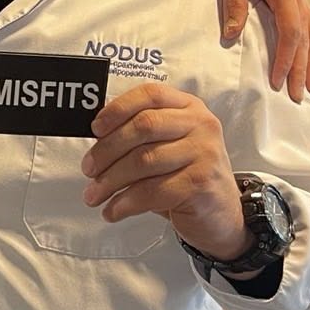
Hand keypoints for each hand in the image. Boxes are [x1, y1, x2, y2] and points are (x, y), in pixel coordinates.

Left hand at [81, 83, 249, 260]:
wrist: (221, 214)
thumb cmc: (186, 176)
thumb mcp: (169, 145)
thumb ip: (141, 134)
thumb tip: (95, 137)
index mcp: (188, 107)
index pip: (150, 94)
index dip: (118, 109)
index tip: (95, 129)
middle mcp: (200, 125)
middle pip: (142, 127)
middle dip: (107, 150)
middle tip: (88, 169)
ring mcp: (204, 153)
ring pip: (143, 161)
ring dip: (110, 181)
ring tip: (94, 195)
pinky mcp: (200, 184)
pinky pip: (151, 191)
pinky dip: (125, 203)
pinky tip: (113, 211)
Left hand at [192, 0, 309, 101]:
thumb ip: (233, 4)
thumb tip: (232, 35)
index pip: (290, 30)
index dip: (286, 58)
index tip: (279, 80)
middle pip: (306, 36)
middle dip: (303, 67)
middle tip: (298, 95)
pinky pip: (305, 24)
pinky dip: (308, 46)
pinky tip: (306, 61)